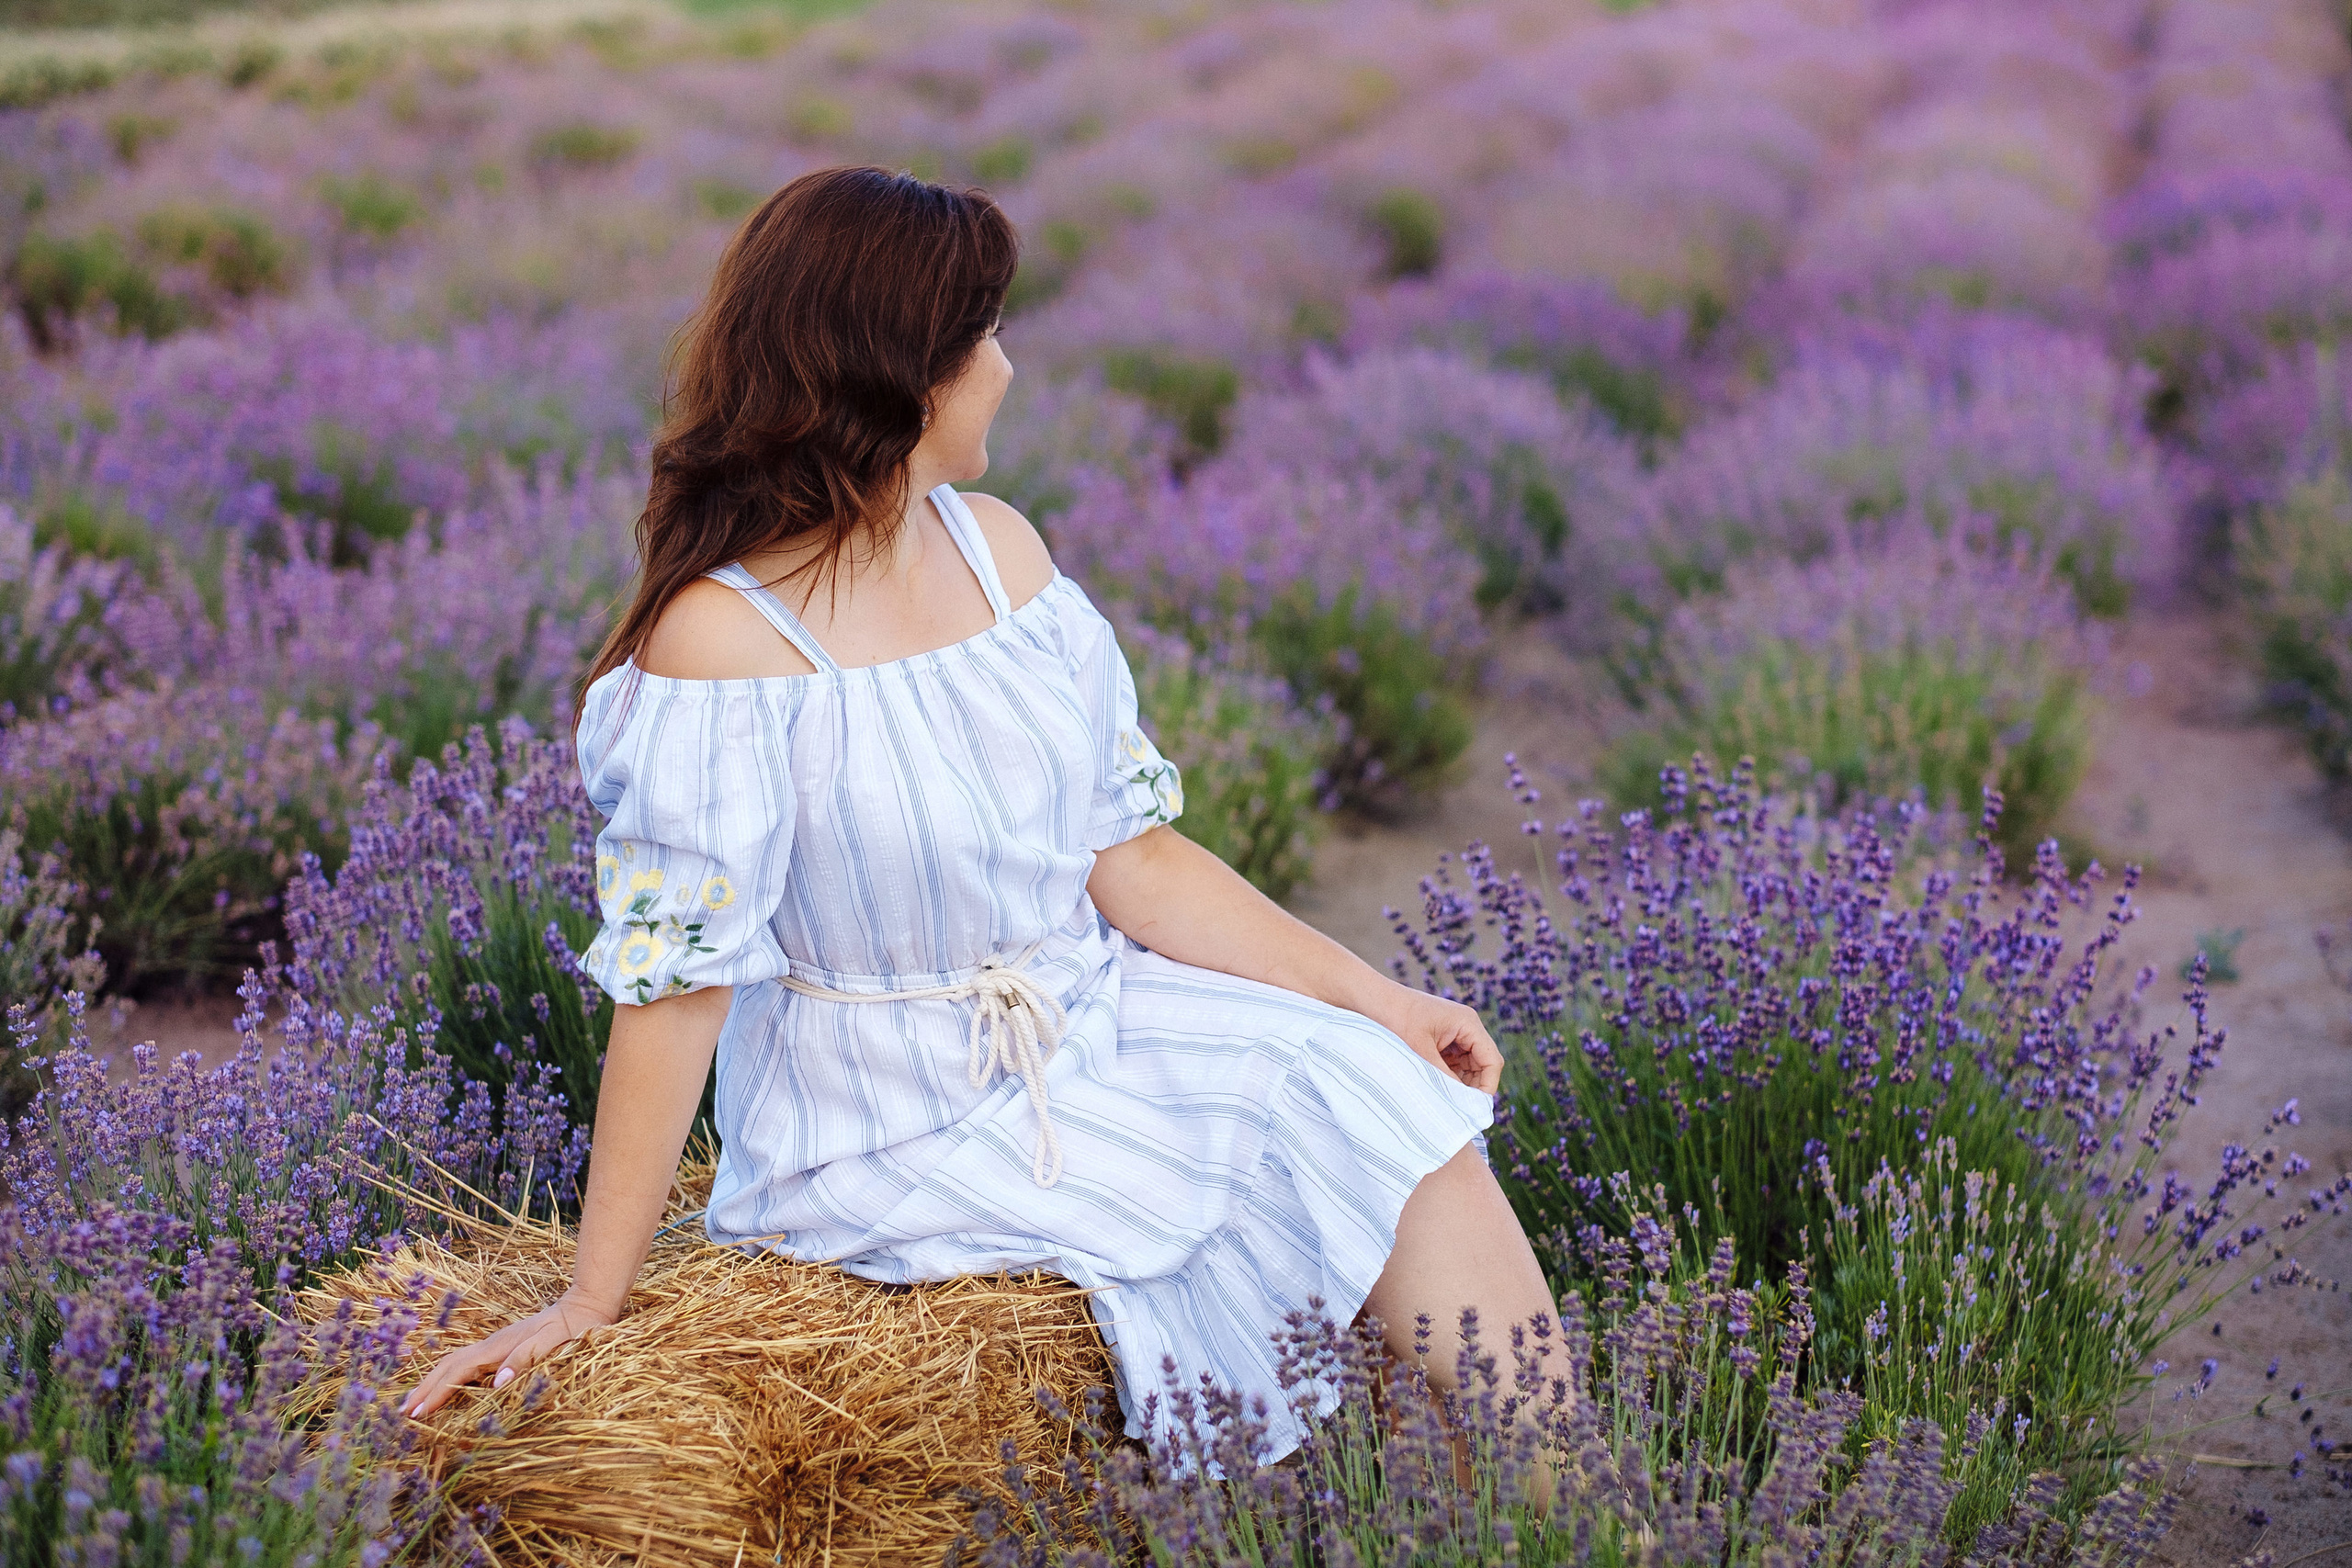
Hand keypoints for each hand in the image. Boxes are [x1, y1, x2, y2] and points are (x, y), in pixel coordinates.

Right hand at [398, 1290, 617, 1419]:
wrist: (587, 1306)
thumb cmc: (573, 1328)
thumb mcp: (553, 1342)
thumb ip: (526, 1359)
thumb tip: (496, 1382)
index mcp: (498, 1346)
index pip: (457, 1371)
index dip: (436, 1393)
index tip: (418, 1414)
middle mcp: (492, 1345)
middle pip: (448, 1366)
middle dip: (425, 1388)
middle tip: (403, 1412)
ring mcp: (497, 1345)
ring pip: (456, 1364)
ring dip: (434, 1382)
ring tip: (417, 1402)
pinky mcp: (505, 1348)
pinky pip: (469, 1365)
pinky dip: (452, 1377)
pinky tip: (451, 1388)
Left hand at [1363, 980, 1504, 1096]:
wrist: (1370, 999)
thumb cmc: (1395, 1017)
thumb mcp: (1420, 1050)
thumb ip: (1442, 1076)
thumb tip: (1458, 1104)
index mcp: (1468, 1023)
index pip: (1492, 1061)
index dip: (1486, 1087)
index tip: (1472, 1109)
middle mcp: (1466, 1027)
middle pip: (1482, 1066)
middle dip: (1471, 1087)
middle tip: (1455, 1109)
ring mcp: (1454, 1034)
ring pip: (1467, 1068)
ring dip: (1457, 1084)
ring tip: (1441, 1099)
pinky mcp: (1440, 1040)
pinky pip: (1452, 1064)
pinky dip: (1446, 1077)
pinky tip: (1432, 1087)